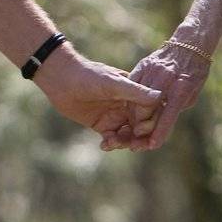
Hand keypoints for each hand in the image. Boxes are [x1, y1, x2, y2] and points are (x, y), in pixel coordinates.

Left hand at [34, 45, 161, 150]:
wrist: (61, 79)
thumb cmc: (88, 75)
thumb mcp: (113, 83)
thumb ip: (135, 92)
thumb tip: (160, 96)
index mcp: (134, 93)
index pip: (150, 111)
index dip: (149, 123)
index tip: (140, 130)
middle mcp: (127, 106)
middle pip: (142, 127)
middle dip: (139, 138)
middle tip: (134, 146)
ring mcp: (114, 116)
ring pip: (128, 135)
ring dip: (124, 142)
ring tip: (112, 142)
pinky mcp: (101, 124)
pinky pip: (112, 139)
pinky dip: (111, 144)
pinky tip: (105, 145)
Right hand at [110, 40, 211, 150]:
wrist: (189, 44)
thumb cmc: (194, 72)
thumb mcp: (193, 93)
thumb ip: (177, 107)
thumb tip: (161, 123)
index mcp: (181, 88)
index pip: (168, 115)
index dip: (160, 131)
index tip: (152, 145)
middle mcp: (165, 79)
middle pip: (145, 108)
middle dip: (141, 125)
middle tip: (139, 135)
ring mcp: (152, 71)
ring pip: (135, 97)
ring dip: (133, 114)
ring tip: (133, 123)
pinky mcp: (143, 65)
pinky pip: (131, 85)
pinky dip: (129, 97)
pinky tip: (131, 106)